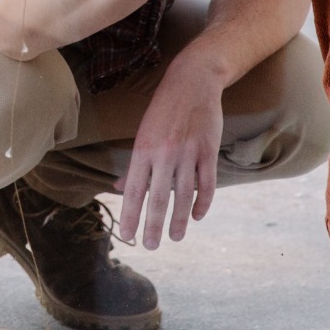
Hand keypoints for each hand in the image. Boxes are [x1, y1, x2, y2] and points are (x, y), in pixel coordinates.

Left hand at [117, 63, 224, 248]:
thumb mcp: (143, 134)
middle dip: (153, 226)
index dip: (131, 216)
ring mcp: (188, 153)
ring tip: (175, 237)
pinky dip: (203, 203)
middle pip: (157, 198)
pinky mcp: (208, 150)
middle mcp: (164, 154)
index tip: (128, 237)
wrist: (191, 82)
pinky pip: (207, 184)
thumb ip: (135, 164)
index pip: (134, 191)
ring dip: (179, 220)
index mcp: (143, 150)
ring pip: (183, 195)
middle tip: (151, 246)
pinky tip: (198, 216)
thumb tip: (121, 189)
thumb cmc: (163, 110)